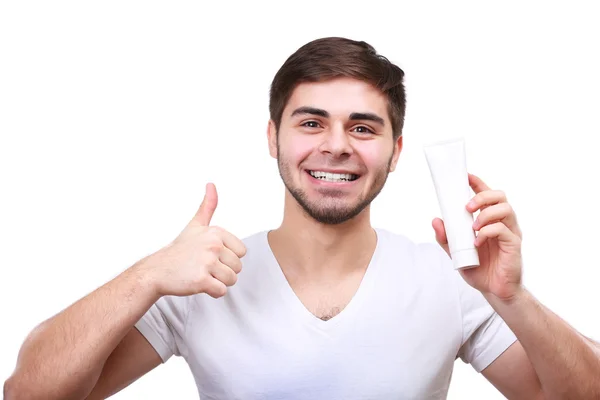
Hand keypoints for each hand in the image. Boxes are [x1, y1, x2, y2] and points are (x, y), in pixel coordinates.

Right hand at [146, 183, 246, 297]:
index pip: (242, 252)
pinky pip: (221, 291)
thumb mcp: (195, 225)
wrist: (157, 270)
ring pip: (231, 280)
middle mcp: (213, 245)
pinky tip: (198, 283)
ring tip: (201, 274)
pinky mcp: (201, 280)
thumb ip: (207, 206)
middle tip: (203, 267)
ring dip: (218, 282)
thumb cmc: (179, 249)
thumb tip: (211, 184)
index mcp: (216, 232)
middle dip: (223, 271)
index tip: (209, 255)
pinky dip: (212, 292)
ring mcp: (207, 263)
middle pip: (238, 267)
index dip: (227, 257)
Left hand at [432, 173, 522, 301]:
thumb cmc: (479, 269)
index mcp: (489, 220)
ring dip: (486, 214)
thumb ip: (446, 237)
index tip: (465, 176)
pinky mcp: (514, 244)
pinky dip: (488, 232)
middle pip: (499, 195)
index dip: (477, 182)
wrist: (494, 291)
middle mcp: (502, 222)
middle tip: (466, 207)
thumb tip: (436, 220)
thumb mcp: (455, 253)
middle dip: (482, 196)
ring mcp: (510, 232)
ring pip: (505, 209)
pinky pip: (504, 230)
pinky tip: (477, 242)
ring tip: (473, 227)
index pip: (487, 195)